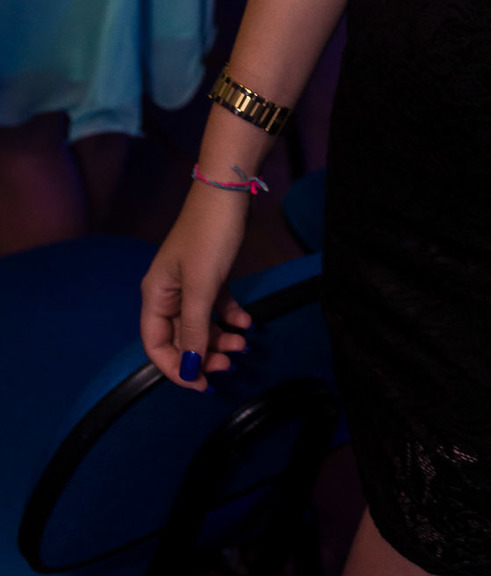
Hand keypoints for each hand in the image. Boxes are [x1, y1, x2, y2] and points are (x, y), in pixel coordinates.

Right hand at [140, 183, 253, 389]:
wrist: (228, 190)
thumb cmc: (210, 237)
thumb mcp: (202, 286)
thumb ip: (193, 329)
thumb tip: (189, 368)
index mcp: (156, 296)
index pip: (156, 345)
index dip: (175, 369)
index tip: (201, 385)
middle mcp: (169, 292)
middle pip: (181, 337)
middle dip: (203, 354)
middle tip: (230, 365)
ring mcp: (190, 282)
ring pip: (201, 323)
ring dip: (219, 338)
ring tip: (243, 344)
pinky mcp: (211, 272)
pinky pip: (216, 305)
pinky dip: (230, 316)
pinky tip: (248, 322)